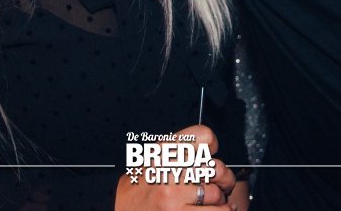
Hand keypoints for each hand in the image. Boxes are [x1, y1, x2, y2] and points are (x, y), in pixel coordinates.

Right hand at [115, 125, 242, 209]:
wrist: (117, 210)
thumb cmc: (136, 190)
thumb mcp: (151, 159)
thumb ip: (178, 150)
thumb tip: (211, 150)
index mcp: (162, 151)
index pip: (203, 136)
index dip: (212, 146)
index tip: (209, 155)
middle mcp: (168, 171)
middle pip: (216, 167)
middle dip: (222, 178)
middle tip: (216, 184)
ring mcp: (173, 195)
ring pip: (218, 194)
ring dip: (219, 201)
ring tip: (208, 203)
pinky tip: (213, 210)